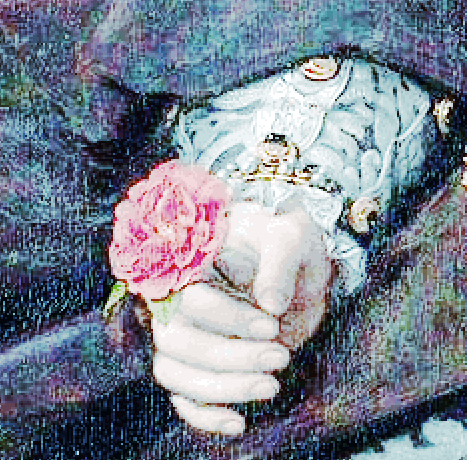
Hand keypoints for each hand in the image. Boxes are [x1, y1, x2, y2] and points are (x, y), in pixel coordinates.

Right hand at [151, 201, 332, 435]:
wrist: (292, 266)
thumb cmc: (286, 244)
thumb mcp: (290, 239)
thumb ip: (279, 263)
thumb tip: (271, 304)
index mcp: (192, 266)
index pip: (189, 299)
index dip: (227, 317)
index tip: (271, 325)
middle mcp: (179, 303)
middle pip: (177, 340)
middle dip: (230, 357)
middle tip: (280, 357)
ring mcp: (186, 335)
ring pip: (175, 372)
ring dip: (220, 388)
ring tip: (270, 387)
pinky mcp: (199, 363)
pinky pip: (183, 395)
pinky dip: (204, 415)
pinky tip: (238, 423)